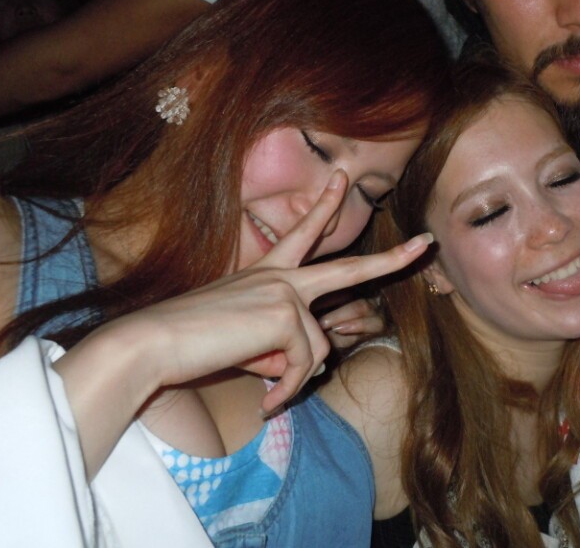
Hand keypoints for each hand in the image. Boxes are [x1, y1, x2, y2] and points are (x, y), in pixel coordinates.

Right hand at [54, 169, 431, 476]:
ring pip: (319, 346)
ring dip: (295, 378)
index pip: (303, 233)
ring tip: (267, 392)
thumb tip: (313, 364)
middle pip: (349, 267)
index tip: (343, 180)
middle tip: (426, 244)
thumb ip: (281, 343)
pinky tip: (268, 400)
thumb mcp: (244, 339)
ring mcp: (285, 292)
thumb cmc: (189, 343)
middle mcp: (281, 275)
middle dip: (393, 259)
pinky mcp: (285, 314)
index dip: (324, 207)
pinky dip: (289, 389)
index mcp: (267, 272)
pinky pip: (306, 365)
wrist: (153, 343)